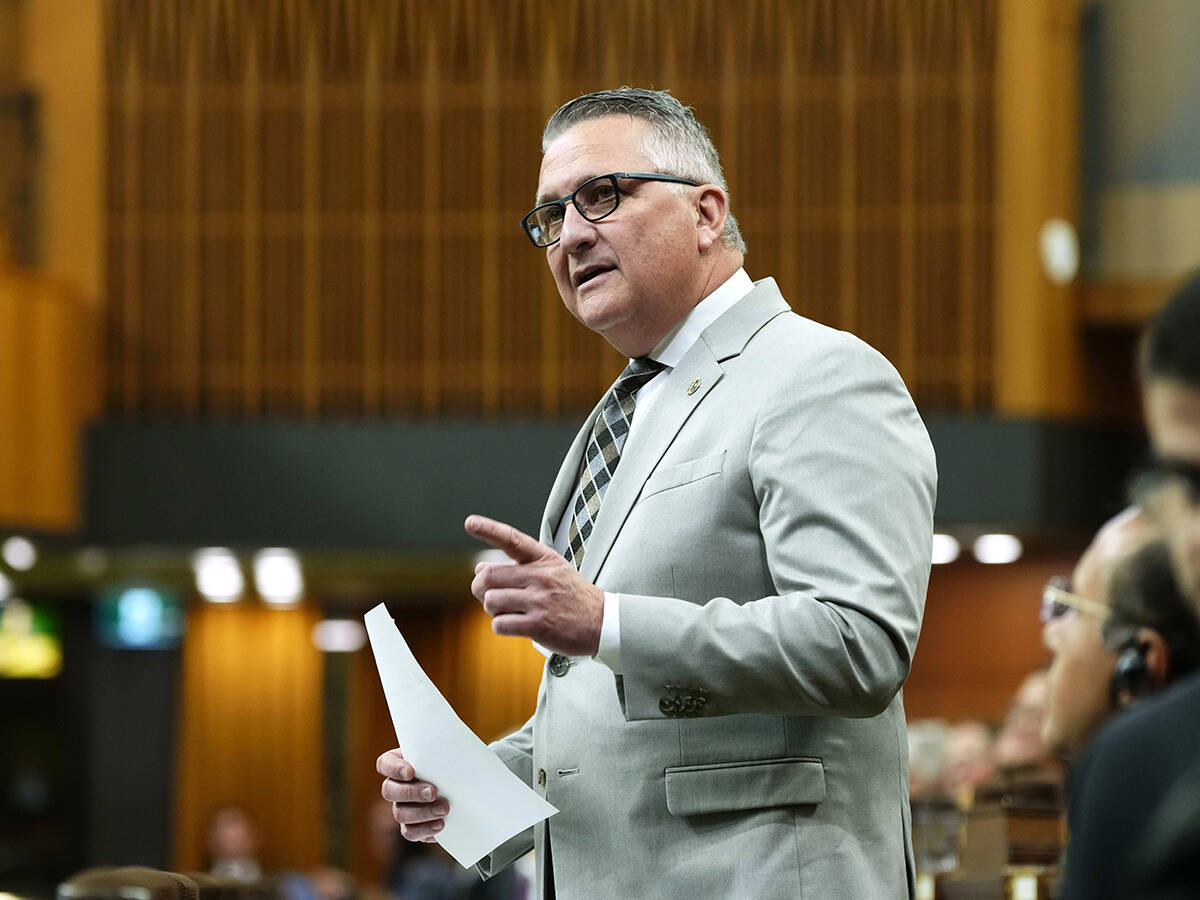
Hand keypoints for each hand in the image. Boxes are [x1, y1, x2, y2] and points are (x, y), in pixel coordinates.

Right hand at [377, 748, 448, 841]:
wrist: (465, 787)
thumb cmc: (455, 763)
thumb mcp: (450, 753)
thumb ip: (444, 751)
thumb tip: (457, 752)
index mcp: (401, 763)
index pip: (385, 764)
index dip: (393, 769)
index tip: (410, 772)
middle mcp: (396, 786)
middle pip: (389, 791)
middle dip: (411, 792)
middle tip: (433, 792)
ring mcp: (402, 808)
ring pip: (400, 813)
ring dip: (422, 812)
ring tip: (444, 809)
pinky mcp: (413, 826)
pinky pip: (410, 832)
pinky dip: (425, 829)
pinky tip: (441, 824)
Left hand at [466, 514, 604, 655]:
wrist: (602, 622)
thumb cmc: (573, 596)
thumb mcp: (552, 571)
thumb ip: (517, 568)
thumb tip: (480, 567)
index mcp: (544, 559)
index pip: (512, 540)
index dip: (489, 529)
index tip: (470, 522)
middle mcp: (541, 576)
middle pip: (489, 576)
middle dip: (481, 588)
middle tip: (489, 595)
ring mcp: (540, 601)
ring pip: (491, 601)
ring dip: (493, 609)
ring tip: (509, 611)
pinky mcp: (539, 625)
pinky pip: (500, 624)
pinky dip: (501, 626)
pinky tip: (516, 625)